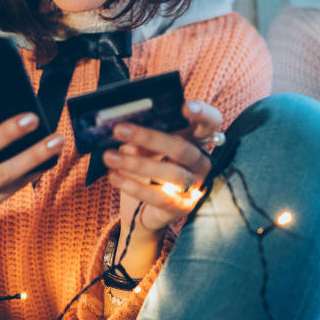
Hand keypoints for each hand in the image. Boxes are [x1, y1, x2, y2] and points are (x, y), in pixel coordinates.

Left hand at [103, 100, 219, 244]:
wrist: (142, 212)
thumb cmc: (145, 171)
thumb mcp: (143, 149)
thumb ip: (141, 136)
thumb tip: (122, 124)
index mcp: (195, 140)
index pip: (210, 123)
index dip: (202, 114)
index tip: (184, 107)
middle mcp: (200, 162)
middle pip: (182, 148)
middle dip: (149, 137)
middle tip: (119, 129)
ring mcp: (194, 187)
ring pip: (171, 173)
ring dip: (136, 163)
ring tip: (109, 156)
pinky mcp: (182, 207)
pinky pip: (160, 197)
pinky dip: (134, 186)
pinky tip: (114, 177)